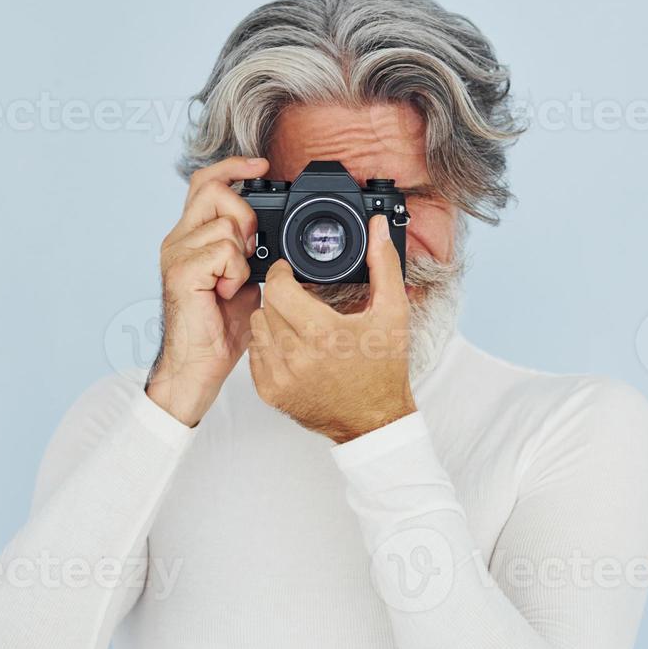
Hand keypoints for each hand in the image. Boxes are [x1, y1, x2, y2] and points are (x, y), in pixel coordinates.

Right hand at [146, 156, 267, 426]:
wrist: (197, 366)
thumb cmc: (218, 329)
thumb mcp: (242, 279)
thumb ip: (247, 250)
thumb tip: (269, 232)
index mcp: (191, 237)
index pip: (206, 182)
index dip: (234, 166)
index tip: (262, 164)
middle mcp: (178, 239)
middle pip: (215, 190)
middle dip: (245, 216)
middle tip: (246, 255)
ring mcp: (176, 253)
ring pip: (225, 224)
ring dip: (241, 256)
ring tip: (230, 284)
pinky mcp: (181, 271)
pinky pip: (223, 251)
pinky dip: (235, 273)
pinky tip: (224, 294)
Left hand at [249, 215, 416, 443]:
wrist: (374, 419)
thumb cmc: (384, 371)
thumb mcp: (392, 314)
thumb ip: (383, 265)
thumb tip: (378, 228)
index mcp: (324, 335)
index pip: (279, 288)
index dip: (283, 273)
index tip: (290, 272)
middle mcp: (297, 358)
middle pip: (267, 305)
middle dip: (282, 296)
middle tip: (300, 298)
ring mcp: (280, 378)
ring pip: (258, 328)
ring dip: (273, 319)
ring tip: (297, 322)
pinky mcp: (270, 393)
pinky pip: (255, 354)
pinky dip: (268, 345)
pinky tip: (292, 346)